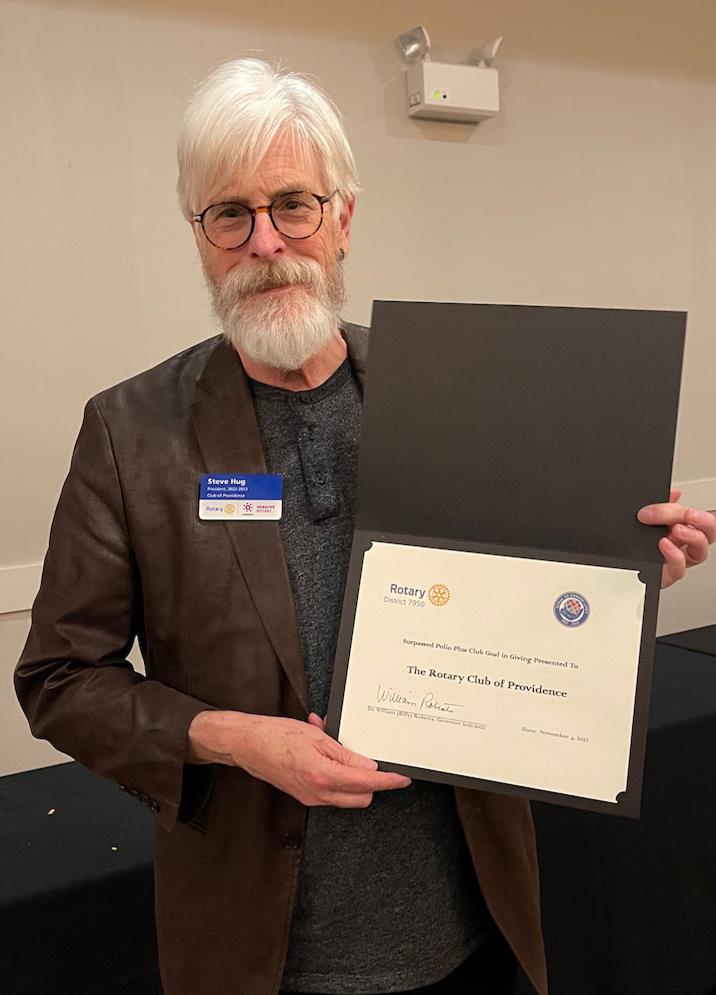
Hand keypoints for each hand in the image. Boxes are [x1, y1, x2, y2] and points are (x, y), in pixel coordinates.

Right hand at [226, 711, 409, 807]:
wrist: (246, 745)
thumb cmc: (276, 735)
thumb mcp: (316, 737)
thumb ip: (345, 753)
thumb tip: (369, 765)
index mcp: (324, 775)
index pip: (367, 783)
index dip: (389, 781)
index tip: (402, 779)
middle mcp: (318, 793)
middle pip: (361, 798)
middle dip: (373, 784)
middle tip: (376, 763)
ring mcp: (310, 798)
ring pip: (346, 798)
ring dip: (354, 781)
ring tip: (342, 752)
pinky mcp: (303, 796)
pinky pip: (331, 794)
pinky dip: (338, 779)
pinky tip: (327, 756)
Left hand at [637, 488, 715, 588]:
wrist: (614, 562)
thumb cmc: (635, 541)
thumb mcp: (647, 519)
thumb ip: (661, 506)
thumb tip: (674, 493)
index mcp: (681, 529)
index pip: (699, 519)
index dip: (691, 510)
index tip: (675, 500)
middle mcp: (683, 546)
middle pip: (708, 535)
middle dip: (704, 522)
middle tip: (690, 515)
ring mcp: (677, 561)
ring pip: (700, 554)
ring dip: (692, 538)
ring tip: (677, 529)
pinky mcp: (666, 575)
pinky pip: (679, 570)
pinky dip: (674, 556)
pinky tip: (664, 544)